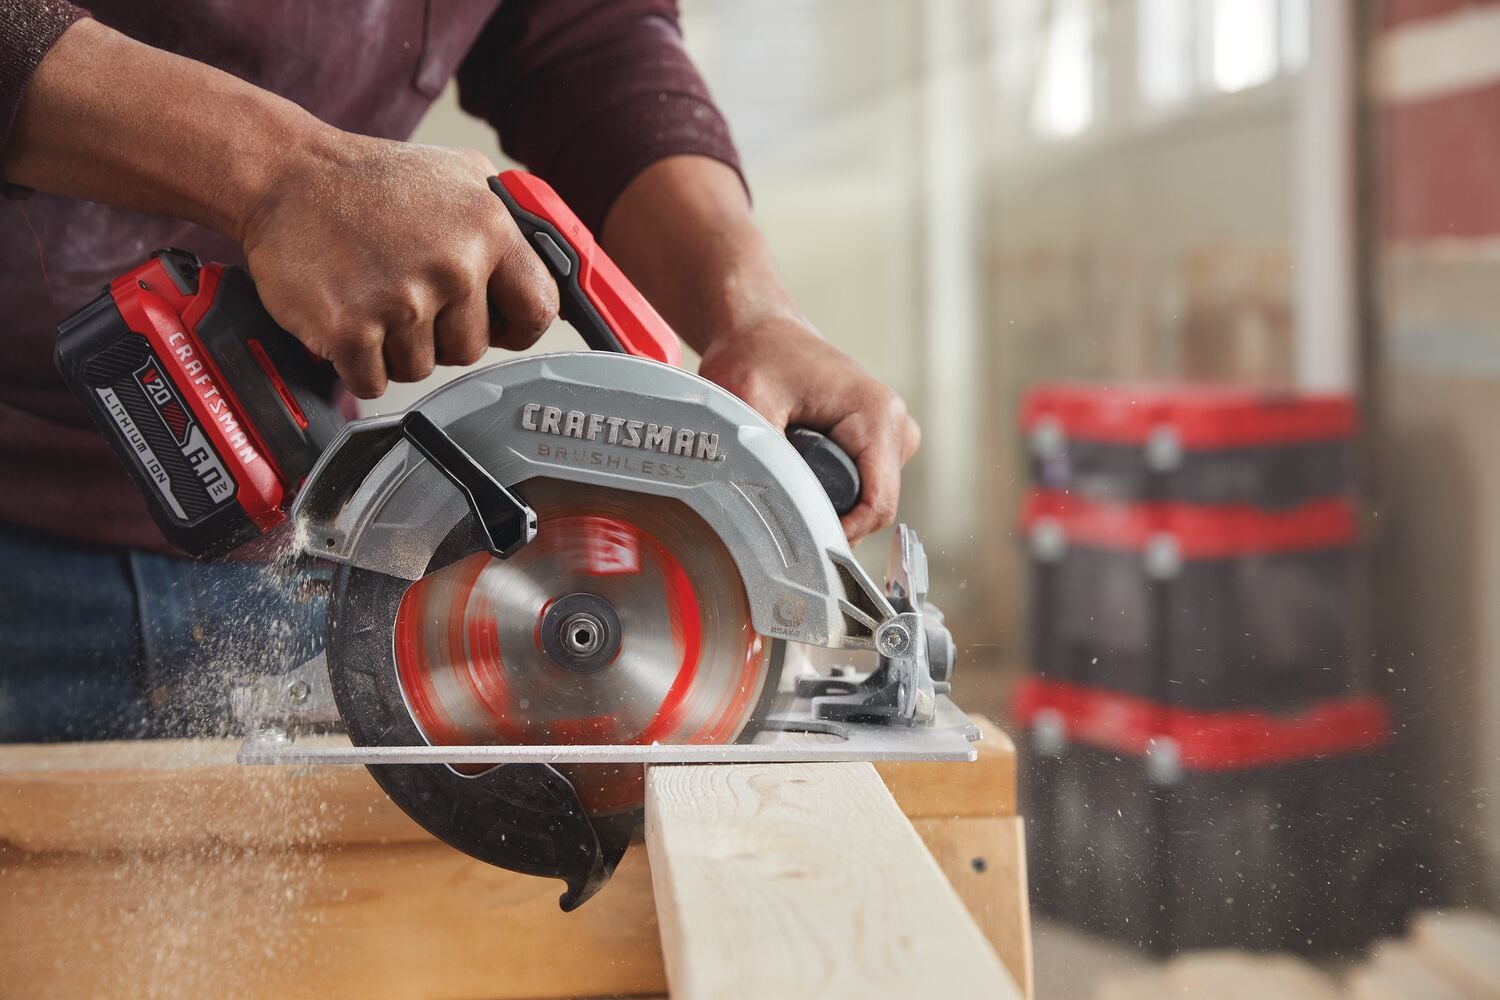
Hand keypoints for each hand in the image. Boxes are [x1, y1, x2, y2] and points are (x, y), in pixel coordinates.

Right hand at [240, 136, 558, 397]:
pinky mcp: (352, 331)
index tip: (496, 325)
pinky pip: (374, 382)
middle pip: (472, 350)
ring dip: (395, 347)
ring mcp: (402, 301)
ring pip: (421, 369)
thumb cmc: (370, 181)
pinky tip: (347, 318)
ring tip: (372, 295)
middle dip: (440, 334)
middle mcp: (452, 265)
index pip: (538, 309)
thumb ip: (509, 221)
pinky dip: (358, 364)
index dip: (516, 326)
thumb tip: (550, 270)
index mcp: (488, 229)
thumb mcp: (459, 174)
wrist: (284, 176)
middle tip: (405, 293)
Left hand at [698, 315, 920, 541]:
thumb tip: (774, 510)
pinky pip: (863, 489)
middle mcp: (896, 425)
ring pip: (868, 502)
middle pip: (874, 507)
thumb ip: (766, 458)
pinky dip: (831, 489)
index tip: (801, 538)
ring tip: (787, 469)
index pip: (878, 504)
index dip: (841, 532)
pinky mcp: (879, 443)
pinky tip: (800, 467)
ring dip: (829, 501)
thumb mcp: (749, 405)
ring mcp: (893, 435)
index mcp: (877, 415)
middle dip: (830, 515)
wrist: (762, 331)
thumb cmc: (756, 356)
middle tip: (780, 496)